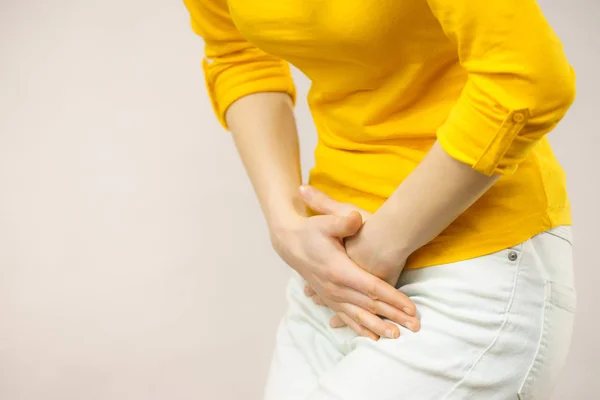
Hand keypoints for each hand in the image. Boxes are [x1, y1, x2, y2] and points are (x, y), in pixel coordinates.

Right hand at [270, 209, 415, 339]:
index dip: (392, 297)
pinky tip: (374, 339)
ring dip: (379, 327)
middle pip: (370, 305)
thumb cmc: (311, 231)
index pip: (371, 287)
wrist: (290, 243)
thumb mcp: (325, 221)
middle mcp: (335, 288)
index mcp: (338, 270)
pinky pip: (347, 318)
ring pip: (359, 316)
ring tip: (397, 336)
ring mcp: (331, 296)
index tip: (410, 306)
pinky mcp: (329, 300)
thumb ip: (343, 222)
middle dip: (394, 315)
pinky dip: (361, 329)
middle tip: (414, 325)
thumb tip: (357, 218)